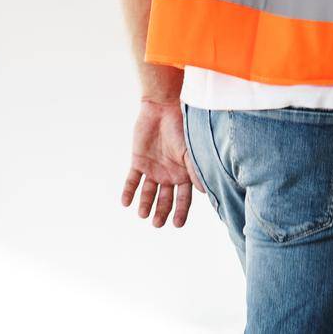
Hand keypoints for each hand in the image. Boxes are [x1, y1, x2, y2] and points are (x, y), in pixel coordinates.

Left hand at [120, 98, 203, 227]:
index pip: (184, 198)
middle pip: (165, 199)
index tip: (177, 224)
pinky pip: (132, 180)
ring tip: (143, 215)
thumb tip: (206, 192)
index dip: (181, 211)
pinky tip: (126, 202)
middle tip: (158, 224)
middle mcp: (169, 174)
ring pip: (148, 193)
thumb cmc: (182, 127)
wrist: (163, 108)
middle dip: (162, 212)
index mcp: (184, 173)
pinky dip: (129, 191)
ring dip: (145, 204)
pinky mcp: (138, 162)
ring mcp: (153, 169)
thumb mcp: (190, 151)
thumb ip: (195, 171)